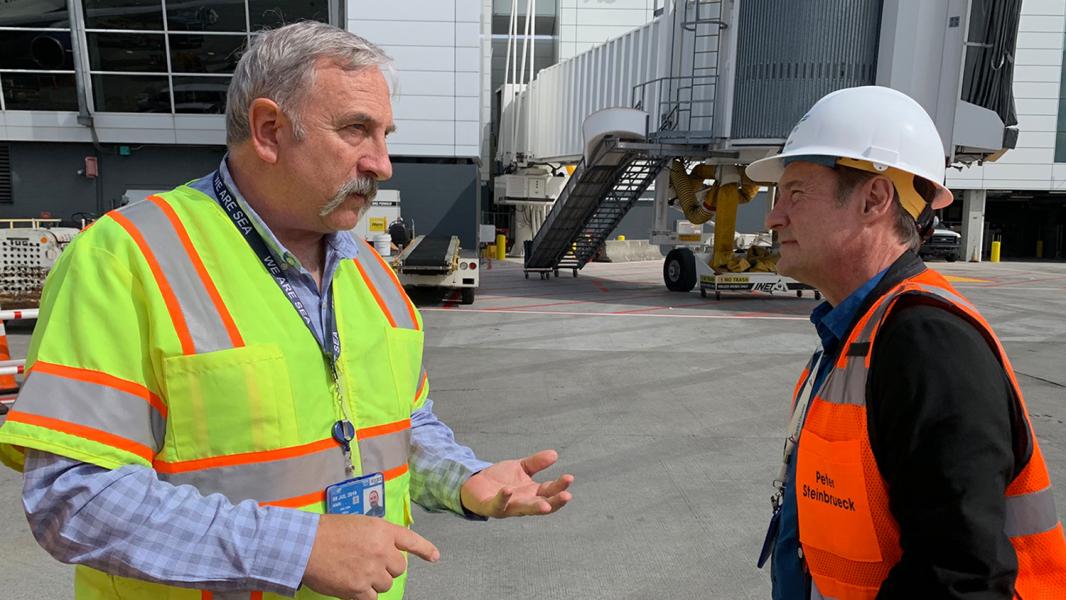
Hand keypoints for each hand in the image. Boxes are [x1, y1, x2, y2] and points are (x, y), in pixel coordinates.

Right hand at [302, 513, 438, 599]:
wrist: (305, 545)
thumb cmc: (327, 531)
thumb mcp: (358, 523)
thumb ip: (376, 536)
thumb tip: (383, 549)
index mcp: (382, 531)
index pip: (411, 541)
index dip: (425, 550)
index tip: (435, 557)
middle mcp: (381, 551)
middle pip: (398, 568)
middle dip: (388, 568)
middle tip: (371, 564)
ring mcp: (371, 571)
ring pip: (386, 584)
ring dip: (376, 582)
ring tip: (357, 573)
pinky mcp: (358, 589)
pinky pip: (372, 598)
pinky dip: (365, 595)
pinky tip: (355, 588)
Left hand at [460, 449, 573, 517]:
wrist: (475, 483)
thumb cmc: (501, 479)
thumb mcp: (521, 468)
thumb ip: (536, 463)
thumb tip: (555, 454)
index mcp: (532, 493)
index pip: (550, 491)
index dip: (560, 486)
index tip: (569, 478)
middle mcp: (523, 503)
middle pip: (542, 504)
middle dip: (555, 502)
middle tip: (567, 496)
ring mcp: (508, 507)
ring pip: (524, 509)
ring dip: (535, 507)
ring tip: (545, 505)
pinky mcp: (492, 507)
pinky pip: (499, 505)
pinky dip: (504, 498)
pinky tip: (509, 489)